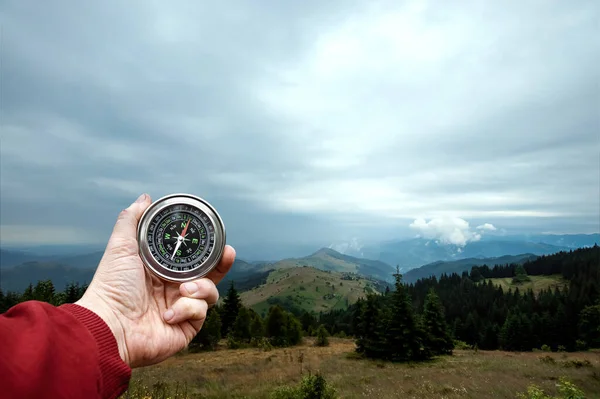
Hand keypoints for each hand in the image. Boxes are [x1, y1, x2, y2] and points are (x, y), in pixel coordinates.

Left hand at [75, 193, 235, 367]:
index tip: (217, 237)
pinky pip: (200, 312)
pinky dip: (187, 309)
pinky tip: (169, 314)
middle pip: (210, 274)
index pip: (192, 257)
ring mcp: (182, 309)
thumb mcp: (121, 247)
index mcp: (162, 271)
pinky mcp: (186, 328)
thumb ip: (132, 220)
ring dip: (202, 288)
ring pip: (210, 293)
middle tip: (227, 253)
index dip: (207, 248)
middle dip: (222, 264)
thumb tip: (145, 198)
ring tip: (184, 289)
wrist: (109, 326)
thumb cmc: (112, 287)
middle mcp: (174, 289)